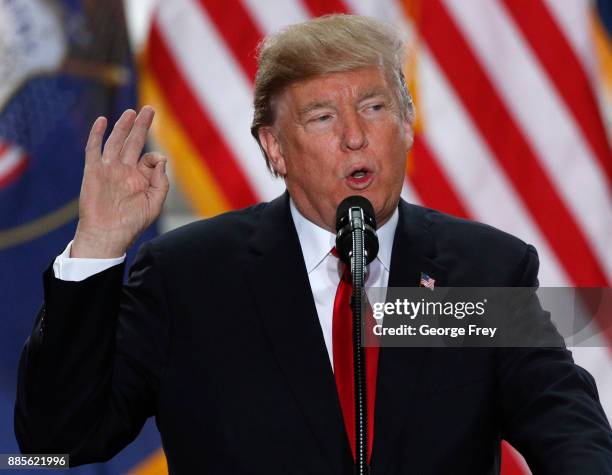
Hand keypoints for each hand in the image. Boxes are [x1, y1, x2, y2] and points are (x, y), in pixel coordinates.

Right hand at [71, 106, 168, 257]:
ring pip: (116, 142)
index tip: (155, 162)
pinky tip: (102, 121)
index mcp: (140, 178)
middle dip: (141, 125)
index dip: (154, 157)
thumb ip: (161, 181)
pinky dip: (97, 135)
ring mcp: (109, 170)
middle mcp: (124, 171)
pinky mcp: (93, 172)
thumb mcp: (155, 203)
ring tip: (132, 111)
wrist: (107, 234)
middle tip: (149, 109)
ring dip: (123, 126)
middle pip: (133, 142)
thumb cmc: (132, 223)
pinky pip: (94, 150)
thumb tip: (160, 157)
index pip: (149, 158)